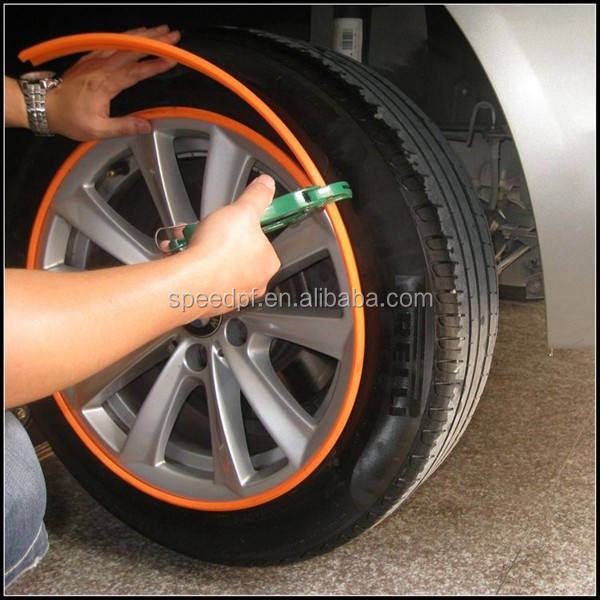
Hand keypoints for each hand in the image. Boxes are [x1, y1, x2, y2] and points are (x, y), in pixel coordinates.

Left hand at [45, 25, 180, 139]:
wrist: (45, 106)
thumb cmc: (68, 118)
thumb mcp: (98, 130)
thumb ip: (124, 126)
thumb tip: (146, 125)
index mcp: (104, 84)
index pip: (135, 71)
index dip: (155, 65)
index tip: (171, 60)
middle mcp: (100, 67)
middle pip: (132, 49)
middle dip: (155, 41)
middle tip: (172, 36)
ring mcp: (94, 60)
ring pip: (122, 42)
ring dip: (142, 35)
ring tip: (160, 30)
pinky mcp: (90, 58)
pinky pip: (111, 42)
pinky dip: (126, 37)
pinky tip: (134, 35)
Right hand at [175, 174, 281, 314]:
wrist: (189, 281)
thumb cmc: (219, 252)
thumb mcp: (243, 210)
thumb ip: (257, 196)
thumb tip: (267, 185)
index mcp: (267, 263)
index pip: (262, 240)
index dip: (244, 226)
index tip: (233, 221)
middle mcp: (253, 283)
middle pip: (235, 251)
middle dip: (216, 236)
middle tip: (207, 228)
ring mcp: (231, 294)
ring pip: (215, 264)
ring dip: (199, 247)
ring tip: (188, 238)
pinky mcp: (209, 300)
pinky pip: (200, 277)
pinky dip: (190, 264)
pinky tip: (182, 254)